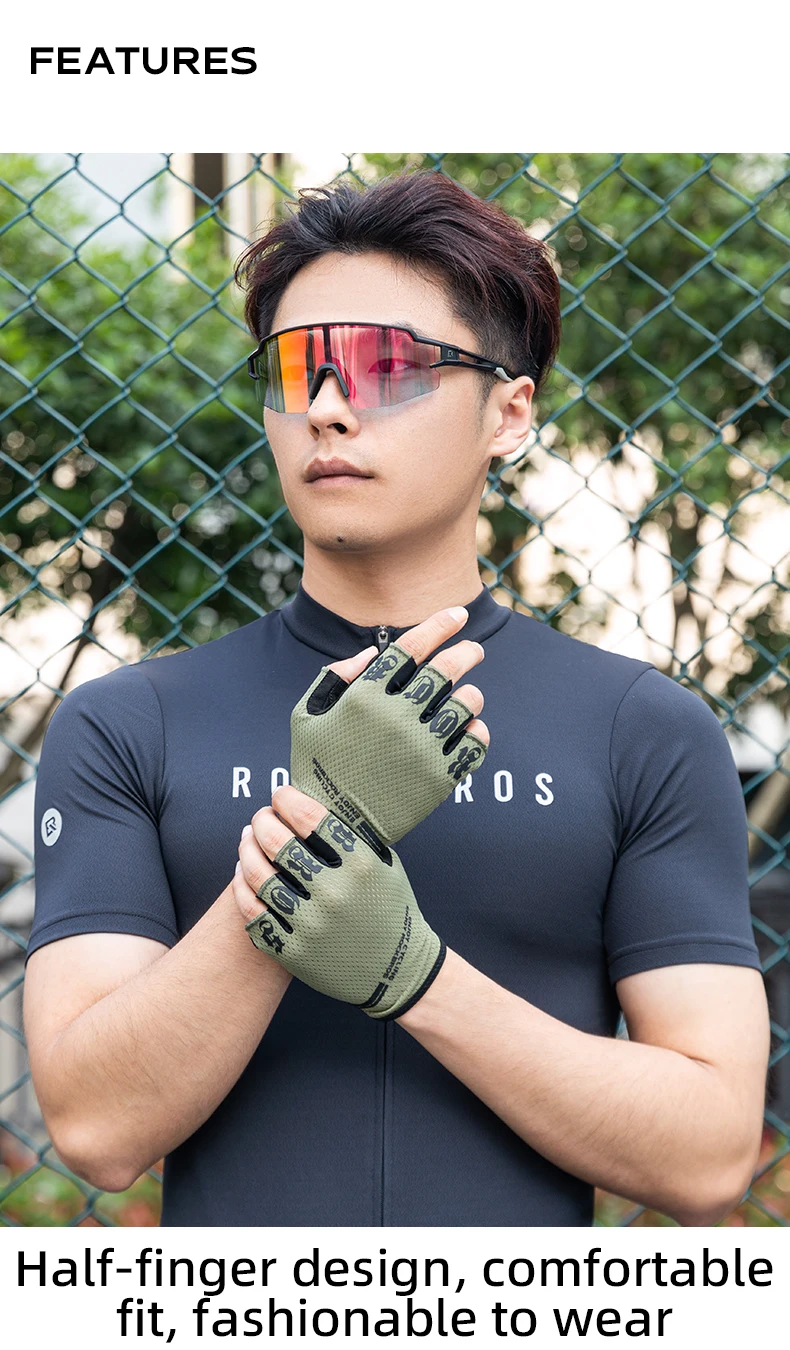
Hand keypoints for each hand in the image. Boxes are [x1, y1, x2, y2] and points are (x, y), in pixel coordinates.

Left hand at [233, 785, 443, 1018]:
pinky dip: (242, 888)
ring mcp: (311, 926)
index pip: (311, 818)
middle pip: (279, 844)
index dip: (288, 800)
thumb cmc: (392, 910)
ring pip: (259, 877)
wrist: (398, 971)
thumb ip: (355, 837)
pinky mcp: (294, 953)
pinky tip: (242, 873)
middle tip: (260, 816)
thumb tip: (316, 802)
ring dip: (246, 850)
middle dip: (262, 821)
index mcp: (361, 866)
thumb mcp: (386, 866)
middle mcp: (334, 894)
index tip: (280, 795)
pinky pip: (254, 914)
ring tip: (247, 839)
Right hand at [290, 605, 490, 853]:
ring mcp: (421, 748)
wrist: (333, 827)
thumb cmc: (317, 767)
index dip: (439, 625)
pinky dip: (477, 731)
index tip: (458, 614)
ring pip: (466, 704)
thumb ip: (335, 677)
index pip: (411, 647)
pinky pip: (475, 742)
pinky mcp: (440, 778)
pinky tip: (470, 729)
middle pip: (445, 670)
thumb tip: (374, 652)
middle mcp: (395, 717)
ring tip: (468, 696)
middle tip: (474, 650)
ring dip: (471, 694)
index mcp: (363, 697)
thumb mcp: (307, 717)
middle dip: (466, 653)